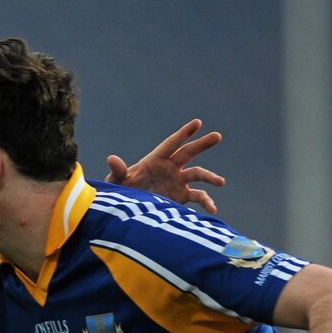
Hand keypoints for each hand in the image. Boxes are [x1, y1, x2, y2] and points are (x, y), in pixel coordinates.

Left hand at [106, 119, 224, 213]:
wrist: (128, 209)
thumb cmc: (121, 191)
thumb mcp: (117, 181)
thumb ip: (118, 170)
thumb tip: (111, 159)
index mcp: (155, 160)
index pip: (171, 144)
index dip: (183, 134)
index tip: (197, 123)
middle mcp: (170, 167)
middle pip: (188, 153)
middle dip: (202, 144)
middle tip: (217, 136)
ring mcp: (177, 181)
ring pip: (197, 174)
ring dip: (210, 177)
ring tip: (220, 182)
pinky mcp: (181, 196)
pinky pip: (198, 196)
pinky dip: (206, 202)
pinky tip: (213, 210)